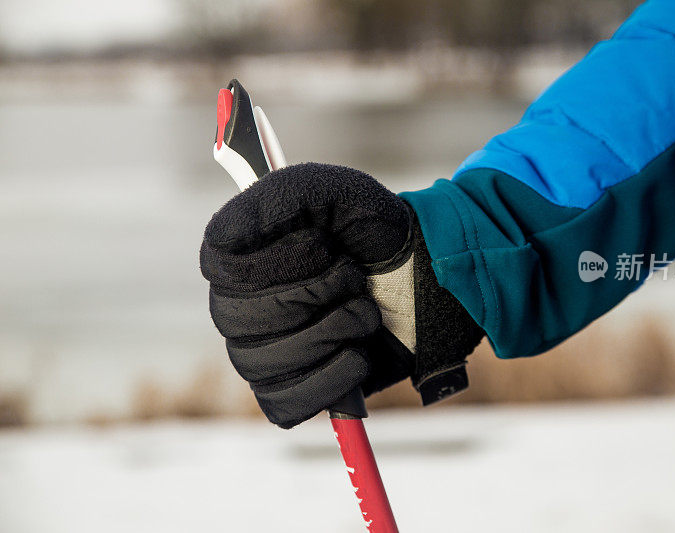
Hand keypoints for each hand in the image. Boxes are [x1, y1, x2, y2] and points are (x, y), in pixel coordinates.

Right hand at [200, 163, 483, 427]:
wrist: (418, 274)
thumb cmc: (367, 229)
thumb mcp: (331, 192)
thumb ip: (274, 200)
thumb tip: (220, 238)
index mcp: (235, 257)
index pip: (224, 269)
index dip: (283, 260)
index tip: (326, 245)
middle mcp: (236, 308)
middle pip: (243, 320)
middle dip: (315, 295)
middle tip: (352, 278)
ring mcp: (260, 354)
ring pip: (265, 364)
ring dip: (332, 333)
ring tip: (363, 312)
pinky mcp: (291, 391)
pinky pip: (286, 404)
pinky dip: (331, 381)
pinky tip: (357, 354)